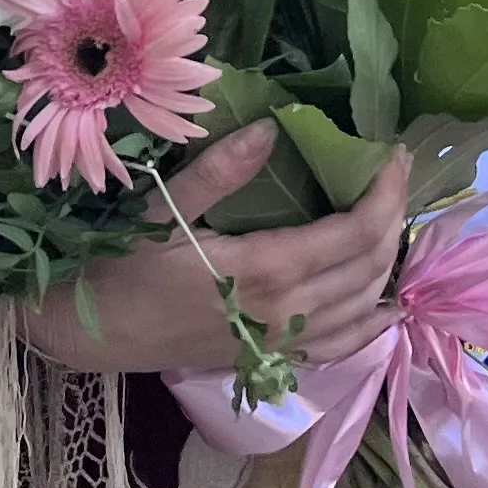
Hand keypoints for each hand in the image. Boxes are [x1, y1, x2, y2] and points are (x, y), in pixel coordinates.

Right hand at [23, 124, 410, 374]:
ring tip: (389, 216)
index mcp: (266, 270)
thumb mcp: (162, 211)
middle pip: (372, 265)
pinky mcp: (272, 360)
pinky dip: (373, 323)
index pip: (357, 232)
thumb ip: (220, 171)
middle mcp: (287, 312)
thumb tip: (273, 127)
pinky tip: (386, 302)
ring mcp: (283, 343)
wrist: (92, 335)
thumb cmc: (121, 268)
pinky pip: (342, 347)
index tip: (393, 153)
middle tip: (392, 172)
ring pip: (366, 304)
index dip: (386, 192)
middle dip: (394, 215)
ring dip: (388, 261)